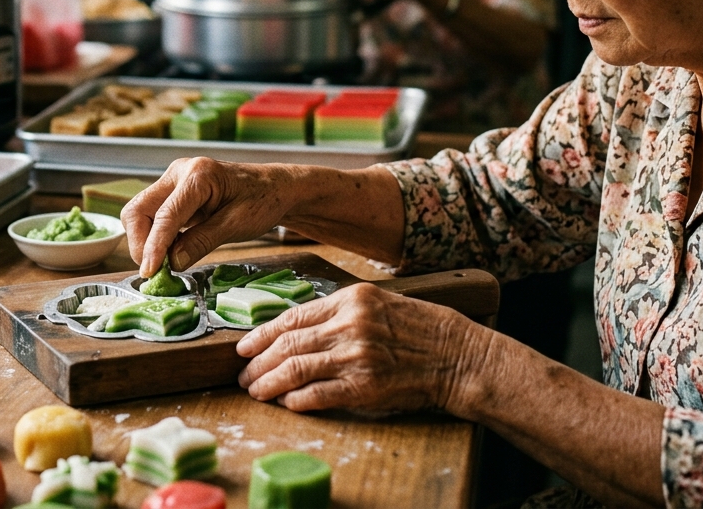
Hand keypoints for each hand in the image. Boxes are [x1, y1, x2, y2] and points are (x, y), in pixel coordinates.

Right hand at [121, 158, 297, 275]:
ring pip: (141, 213)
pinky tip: (170, 253)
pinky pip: (153, 216)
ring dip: (145, 241)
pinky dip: (155, 237)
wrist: (275, 187)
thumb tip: (173, 263)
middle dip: (140, 242)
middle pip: (139, 209)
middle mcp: (179, 172)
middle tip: (154, 271)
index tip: (149, 272)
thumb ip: (203, 242)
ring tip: (164, 264)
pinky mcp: (173, 193)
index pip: (165, 214)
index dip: (154, 246)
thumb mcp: (238, 224)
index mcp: (198, 174)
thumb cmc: (263, 200)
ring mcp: (174, 181)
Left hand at [235, 283, 479, 414]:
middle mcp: (350, 324)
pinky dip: (297, 400)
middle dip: (258, 362)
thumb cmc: (421, 328)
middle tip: (244, 374)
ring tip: (255, 391)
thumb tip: (295, 329)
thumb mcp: (379, 302)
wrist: (458, 356)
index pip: (293, 316)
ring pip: (296, 369)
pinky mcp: (365, 387)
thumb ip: (339, 311)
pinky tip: (286, 403)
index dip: (262, 333)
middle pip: (288, 344)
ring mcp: (357, 356)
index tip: (244, 346)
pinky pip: (318, 395)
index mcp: (351, 299)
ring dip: (269, 383)